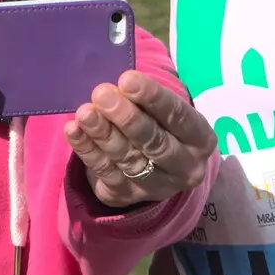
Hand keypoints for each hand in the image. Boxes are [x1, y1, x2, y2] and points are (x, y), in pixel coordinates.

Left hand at [66, 70, 215, 208]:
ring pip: (127, 157)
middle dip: (126, 117)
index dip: (153, 98)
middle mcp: (184, 167)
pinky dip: (87, 149)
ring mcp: (156, 186)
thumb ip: (144, 98)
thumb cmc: (160, 123)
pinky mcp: (127, 196)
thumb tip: (116, 84)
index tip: (127, 79)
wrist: (157, 166)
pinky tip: (74, 130)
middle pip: (154, 142)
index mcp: (201, 139)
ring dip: (103, 133)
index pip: (178, 116)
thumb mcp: (163, 110)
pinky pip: (105, 172)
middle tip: (102, 94)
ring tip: (85, 112)